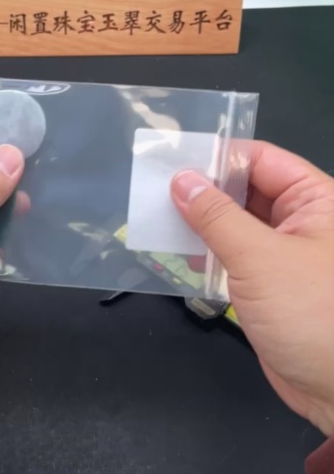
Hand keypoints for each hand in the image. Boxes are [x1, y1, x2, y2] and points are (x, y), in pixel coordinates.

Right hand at [171, 143, 333, 435]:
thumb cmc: (314, 315)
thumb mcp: (260, 258)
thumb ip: (217, 217)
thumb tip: (183, 181)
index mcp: (317, 201)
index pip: (262, 160)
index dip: (219, 158)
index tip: (174, 160)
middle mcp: (305, 222)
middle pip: (248, 191)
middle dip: (206, 192)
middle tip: (156, 190)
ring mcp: (288, 256)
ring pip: (238, 227)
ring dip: (203, 226)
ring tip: (159, 220)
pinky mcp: (273, 288)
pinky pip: (237, 260)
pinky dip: (210, 257)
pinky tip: (181, 256)